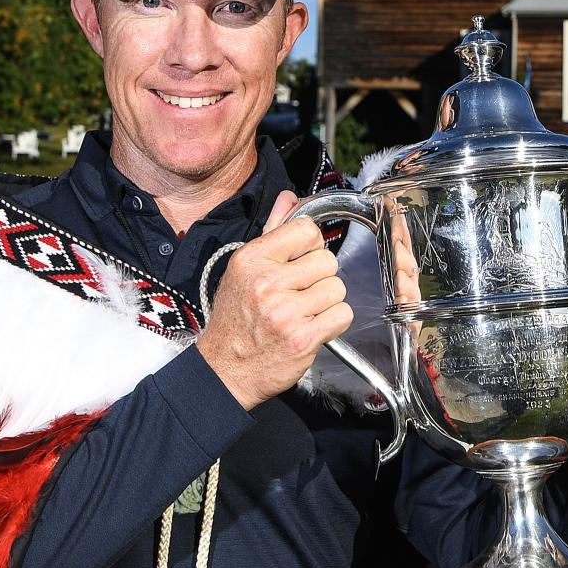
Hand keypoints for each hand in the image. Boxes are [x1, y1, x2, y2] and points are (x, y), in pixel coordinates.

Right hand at [196, 190, 352, 408]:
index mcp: (252, 259)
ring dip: (327, 301)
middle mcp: (268, 283)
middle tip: (300, 292)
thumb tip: (290, 198)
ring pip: (338, 288)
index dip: (311, 246)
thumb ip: (272, 231)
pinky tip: (312, 327)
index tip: (301, 261)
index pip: (306, 230)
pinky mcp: (304, 338)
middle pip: (328, 260)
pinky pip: (342, 315)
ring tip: (304, 311)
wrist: (225, 370)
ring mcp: (286, 312)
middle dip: (320, 277)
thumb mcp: (244, 270)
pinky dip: (333, 322)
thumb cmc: (235, 319)